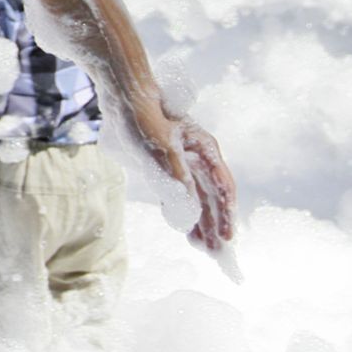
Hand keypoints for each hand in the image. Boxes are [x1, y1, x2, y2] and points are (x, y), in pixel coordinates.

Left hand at [134, 106, 236, 252]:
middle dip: (215, 225)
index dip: (226, 214)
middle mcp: (200, 157)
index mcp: (205, 150)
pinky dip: (184, 210)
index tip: (227, 238)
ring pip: (198, 197)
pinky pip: (182, 192)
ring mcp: (185, 161)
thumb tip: (191, 210)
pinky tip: (184, 227)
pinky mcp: (169, 165)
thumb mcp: (162, 150)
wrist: (124, 98)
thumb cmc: (144, 119)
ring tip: (202, 246)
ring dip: (201, 221)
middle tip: (215, 253)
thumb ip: (178, 178)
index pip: (223, 188)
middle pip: (213, 196)